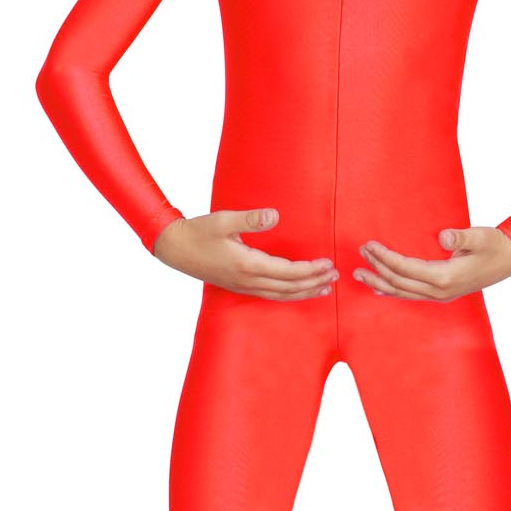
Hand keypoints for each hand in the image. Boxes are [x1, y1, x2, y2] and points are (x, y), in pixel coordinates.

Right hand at [152, 208, 339, 300]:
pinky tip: (298, 290)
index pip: (288, 272)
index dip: (310, 270)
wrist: (175, 249)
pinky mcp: (240, 287)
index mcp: (247, 265)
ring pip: (281, 295)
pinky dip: (289, 294)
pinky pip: (271, 295)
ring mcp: (244, 287)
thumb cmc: (199, 232)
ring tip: (325, 288)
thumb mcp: (223, 220)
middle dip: (314, 282)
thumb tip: (274, 215)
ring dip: (305, 292)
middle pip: (290, 288)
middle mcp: (248, 281)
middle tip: (336, 276)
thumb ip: (250, 218)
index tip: (328, 263)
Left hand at [353, 226, 510, 300]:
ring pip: (402, 292)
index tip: (370, 245)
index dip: (385, 257)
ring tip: (359, 274)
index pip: (405, 268)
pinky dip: (393, 291)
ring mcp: (440, 295)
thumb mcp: (481, 237)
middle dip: (376, 268)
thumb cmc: (495, 246)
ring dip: (379, 282)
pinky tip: (379, 288)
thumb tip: (444, 236)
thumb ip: (462, 237)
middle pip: (399, 282)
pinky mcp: (441, 294)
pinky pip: (411, 295)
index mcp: (445, 277)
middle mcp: (439, 291)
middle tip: (359, 254)